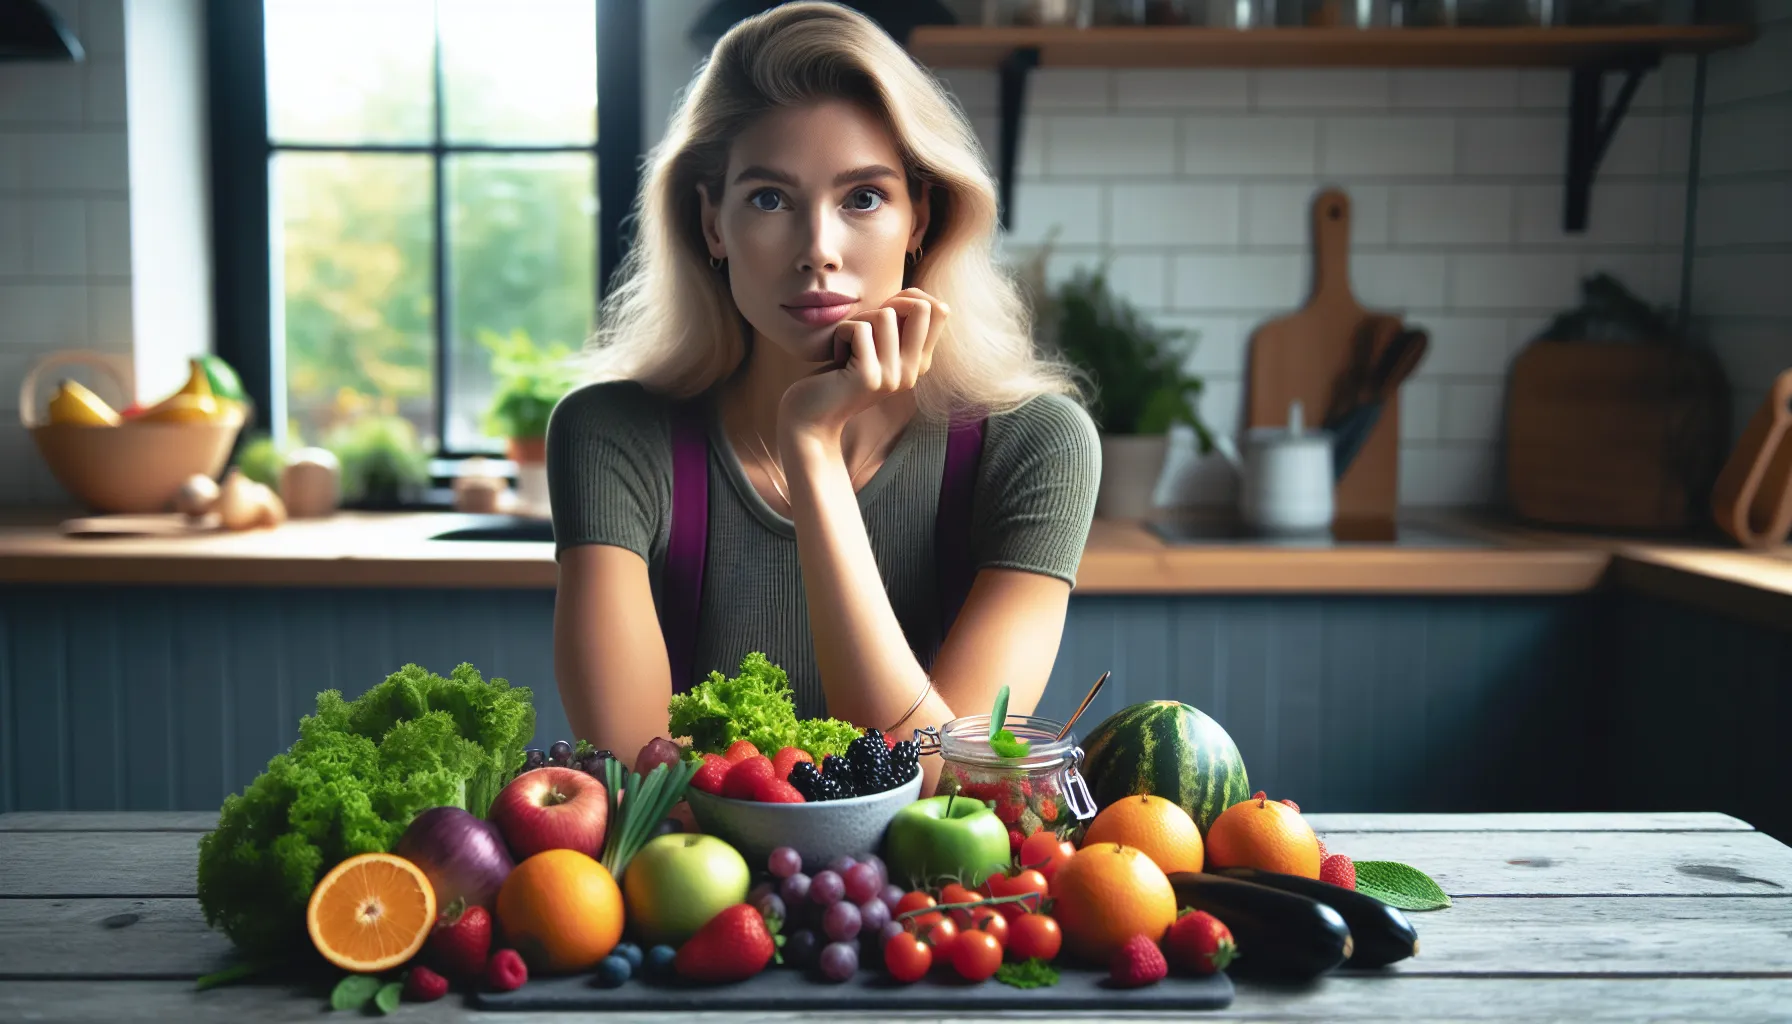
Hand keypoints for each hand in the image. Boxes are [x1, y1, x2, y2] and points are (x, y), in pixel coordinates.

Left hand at [777, 287, 949, 442]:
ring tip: (847, 345)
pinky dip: (840, 333)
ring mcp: (892, 376)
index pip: (940, 311)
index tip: (885, 310)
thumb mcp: (875, 348)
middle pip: (922, 308)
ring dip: (857, 321)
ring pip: (884, 315)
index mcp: (918, 363)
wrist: (811, 418)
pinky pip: (858, 329)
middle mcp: (912, 372)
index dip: (911, 297)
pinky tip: (836, 357)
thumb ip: (897, 328)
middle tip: (866, 324)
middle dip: (889, 302)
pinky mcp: (868, 377)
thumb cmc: (838, 375)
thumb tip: (912, 295)